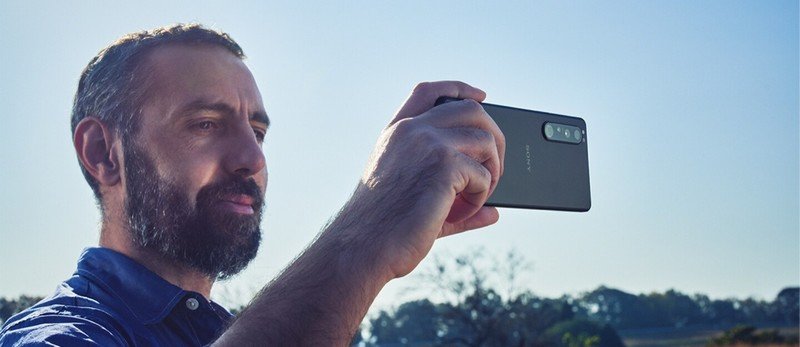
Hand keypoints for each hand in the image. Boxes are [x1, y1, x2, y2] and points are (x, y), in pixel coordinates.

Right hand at [346, 81, 505, 277]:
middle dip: (495, 136)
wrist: (362, 247)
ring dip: (492, 171)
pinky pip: (483, 174)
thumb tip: (495, 212)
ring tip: (478, 196)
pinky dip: (480, 197)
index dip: (459, 89)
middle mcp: (411, 130)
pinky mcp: (444, 164)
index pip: (430, 91)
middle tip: (495, 168)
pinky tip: (460, 214)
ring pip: (486, 139)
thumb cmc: (382, 228)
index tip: (482, 96)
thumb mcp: (414, 198)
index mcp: (396, 132)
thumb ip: (453, 197)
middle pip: (471, 110)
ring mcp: (427, 142)